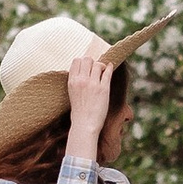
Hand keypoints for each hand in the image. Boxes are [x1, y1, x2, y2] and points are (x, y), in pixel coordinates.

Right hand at [63, 35, 114, 160]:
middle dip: (92, 61)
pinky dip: (110, 68)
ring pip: (98, 64)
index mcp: (72, 81)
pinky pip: (108, 73)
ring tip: (103, 70)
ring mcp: (93, 84)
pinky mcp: (104, 89)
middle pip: (87, 59)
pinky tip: (110, 66)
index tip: (86, 66)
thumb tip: (82, 73)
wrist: (84, 124)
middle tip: (95, 68)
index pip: (76, 61)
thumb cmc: (78, 111)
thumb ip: (76, 82)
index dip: (82, 62)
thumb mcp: (71, 93)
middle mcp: (82, 80)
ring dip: (101, 66)